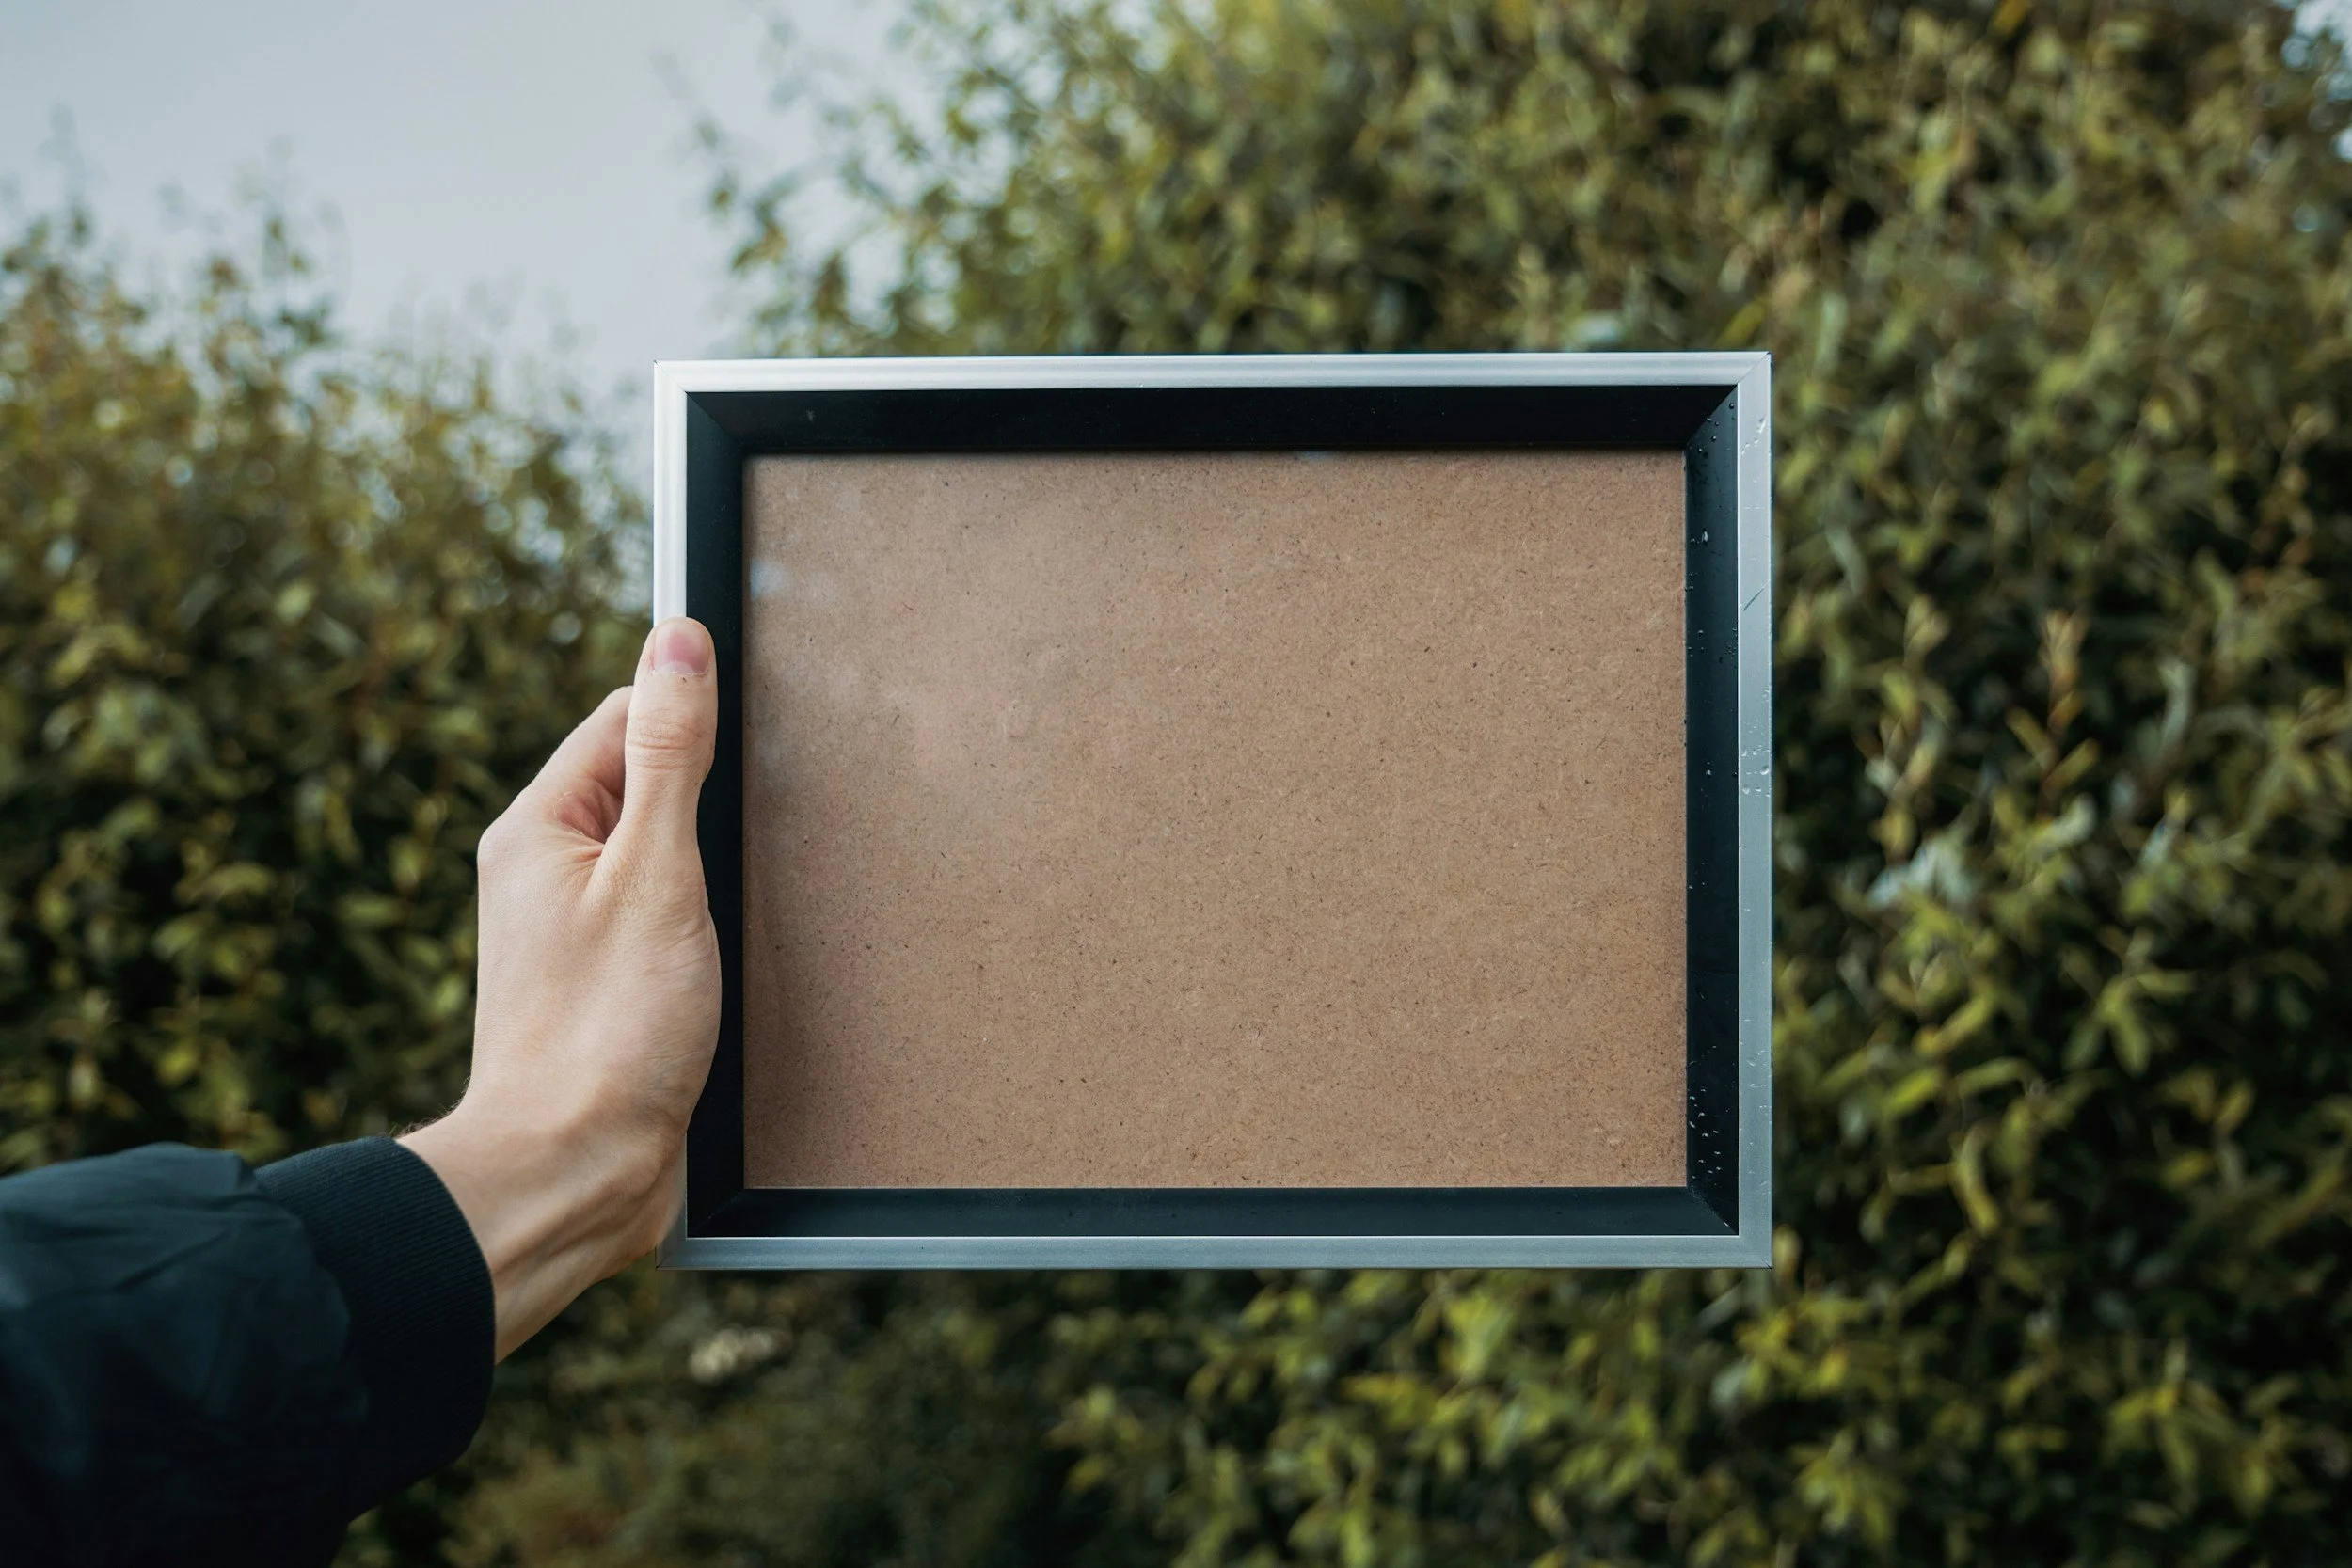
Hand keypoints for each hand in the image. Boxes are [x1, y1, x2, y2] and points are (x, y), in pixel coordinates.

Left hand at [401, 617, 720, 1358]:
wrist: (572, 1173)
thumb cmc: (606, 1031)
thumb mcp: (656, 871)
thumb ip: (671, 751)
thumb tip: (678, 641)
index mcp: (537, 827)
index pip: (622, 717)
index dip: (688, 720)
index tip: (744, 751)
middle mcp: (543, 872)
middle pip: (644, 786)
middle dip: (705, 802)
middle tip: (739, 849)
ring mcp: (571, 934)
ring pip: (660, 860)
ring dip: (706, 873)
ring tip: (727, 915)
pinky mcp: (603, 989)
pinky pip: (663, 922)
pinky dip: (702, 928)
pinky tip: (724, 961)